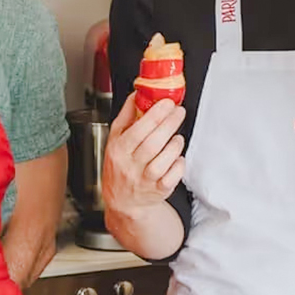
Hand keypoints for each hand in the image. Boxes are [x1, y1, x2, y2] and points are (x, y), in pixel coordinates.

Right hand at [103, 93, 184, 215]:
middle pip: (152, 144)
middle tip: (179, 112)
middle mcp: (130, 166)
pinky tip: (177, 157)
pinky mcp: (158, 191)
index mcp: (118, 150)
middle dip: (169, 124)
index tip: (167, 103)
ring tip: (177, 136)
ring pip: (163, 161)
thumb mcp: (115, 139)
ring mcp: (145, 180)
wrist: (123, 200)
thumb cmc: (120, 165)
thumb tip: (136, 94)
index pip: (137, 131)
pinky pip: (172, 178)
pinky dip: (178, 165)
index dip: (154, 115)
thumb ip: (126, 116)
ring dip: (174, 145)